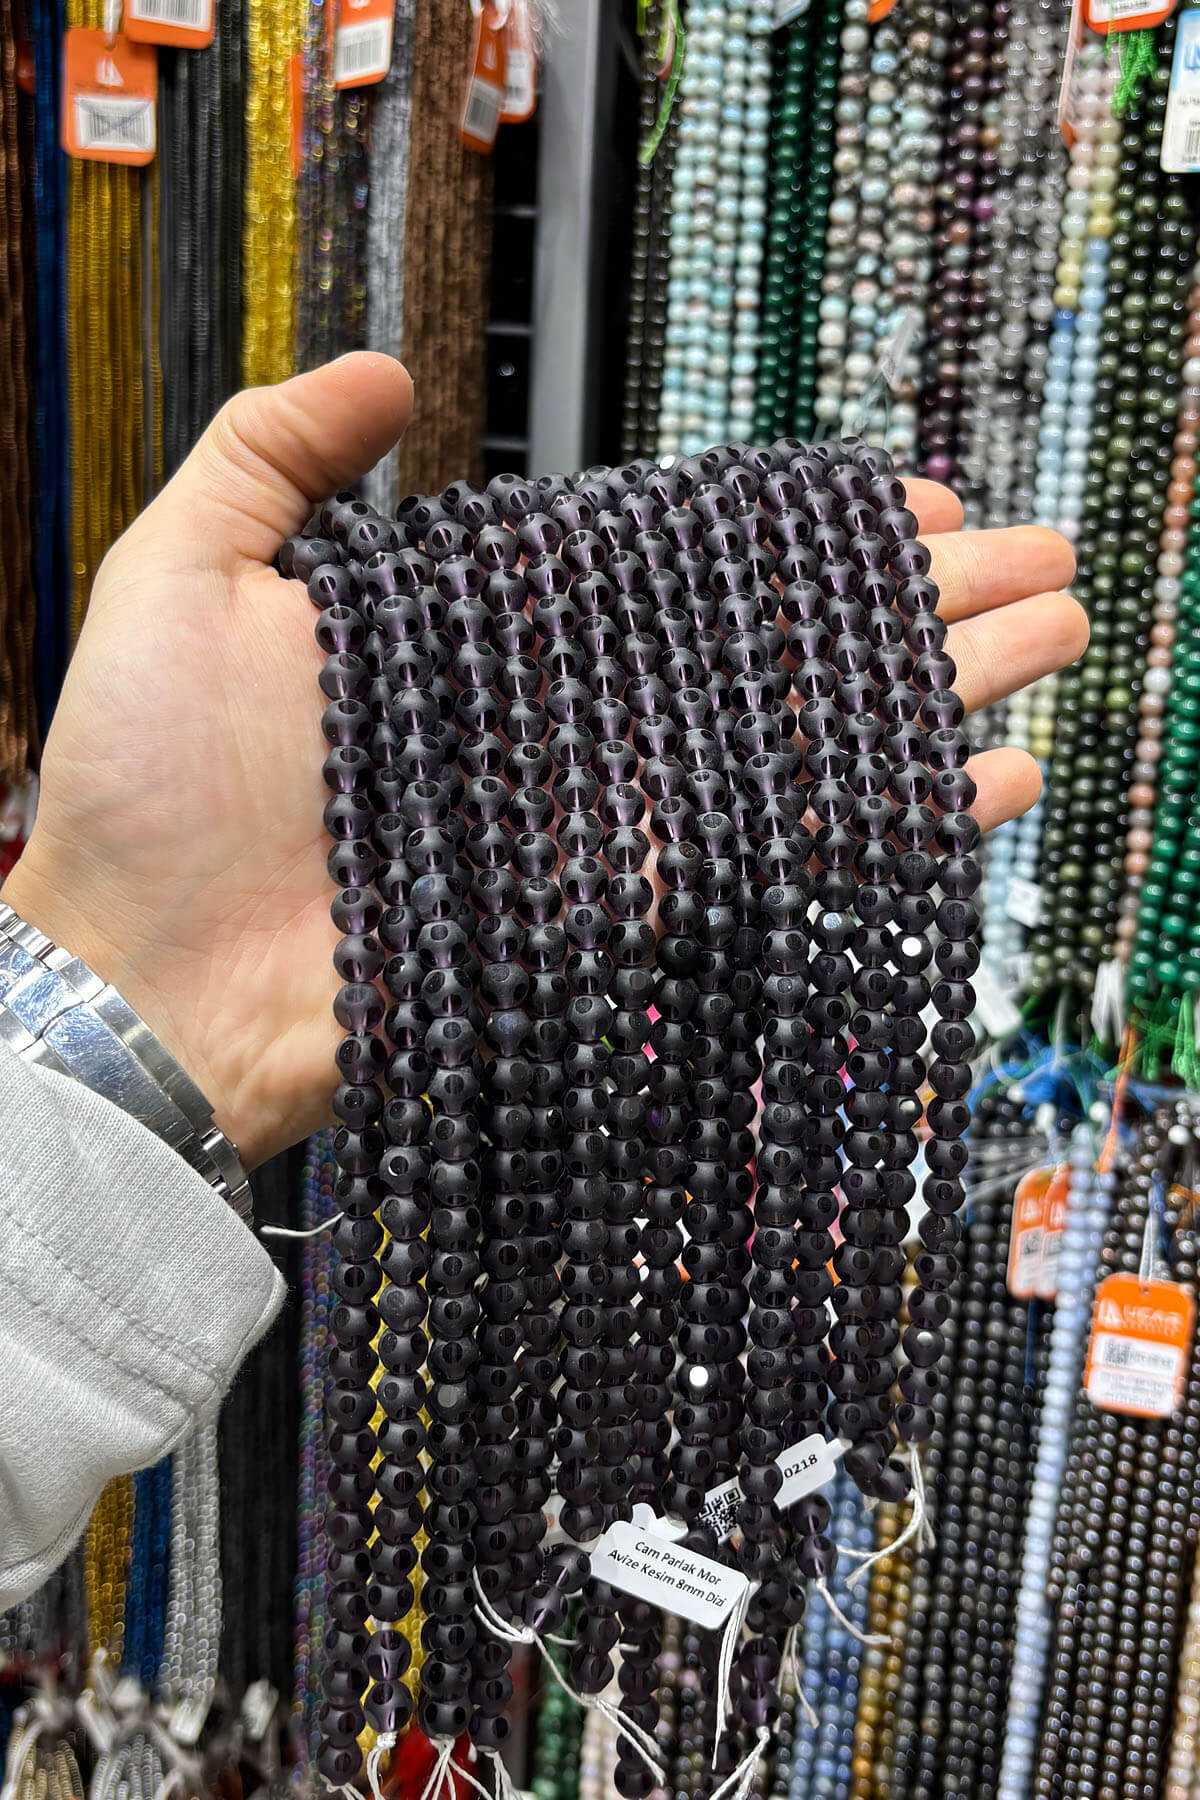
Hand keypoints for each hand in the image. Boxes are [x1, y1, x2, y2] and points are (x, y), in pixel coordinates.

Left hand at [4, 356, 1084, 1164]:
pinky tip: (985, 772)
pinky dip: (894, 812)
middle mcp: (573, 716)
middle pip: (781, 641)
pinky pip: (782, 846)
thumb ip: (275, 452)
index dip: (803, 530)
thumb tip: (382, 370)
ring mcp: (608, 809)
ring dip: (943, 687)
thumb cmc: (139, 790)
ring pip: (809, 733)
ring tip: (1055, 636)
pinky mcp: (622, 899)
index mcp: (493, 632)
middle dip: (921, 597)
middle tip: (1038, 557)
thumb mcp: (181, 571)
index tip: (907, 495)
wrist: (139, 979)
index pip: (686, 560)